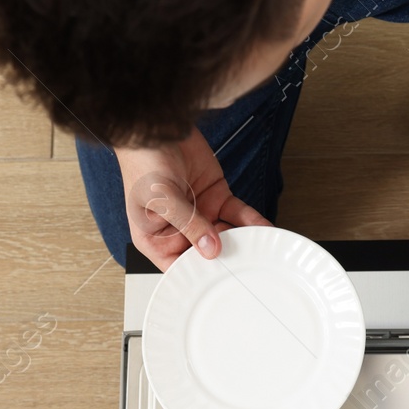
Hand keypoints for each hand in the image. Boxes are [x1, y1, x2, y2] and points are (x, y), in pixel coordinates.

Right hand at [116, 126, 271, 269]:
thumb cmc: (143, 162)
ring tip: (261, 252)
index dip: (197, 277)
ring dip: (244, 242)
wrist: (159, 125)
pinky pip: (237, 215)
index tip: (218, 283)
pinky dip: (252, 222)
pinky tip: (265, 229)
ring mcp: (200, 214)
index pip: (178, 268)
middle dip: (227, 261)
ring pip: (227, 235)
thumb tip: (211, 248)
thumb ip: (189, 224)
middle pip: (207, 255)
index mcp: (156, 239)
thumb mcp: (162, 199)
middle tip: (247, 271)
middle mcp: (179, 230)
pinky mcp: (216, 198)